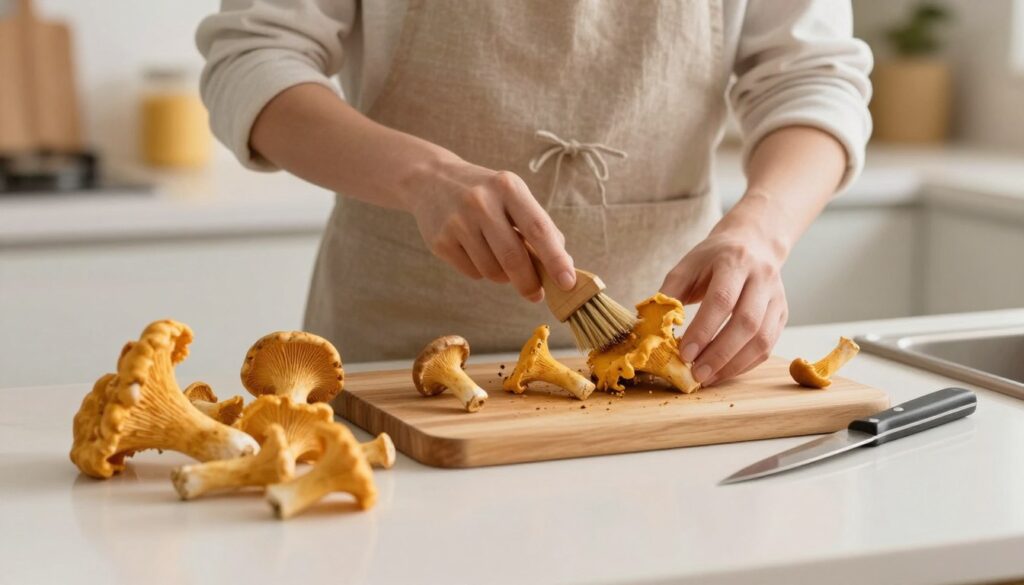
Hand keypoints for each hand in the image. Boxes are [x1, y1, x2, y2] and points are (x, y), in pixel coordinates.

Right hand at [404, 158, 575, 300]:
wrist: (431, 180)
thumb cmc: (485, 194)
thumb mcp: (513, 197)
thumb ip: (538, 227)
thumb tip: (564, 265)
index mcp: (508, 187)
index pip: (538, 228)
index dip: (555, 259)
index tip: (567, 283)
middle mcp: (481, 202)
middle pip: (513, 257)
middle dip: (529, 283)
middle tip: (536, 294)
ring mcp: (457, 222)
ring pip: (493, 271)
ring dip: (503, 276)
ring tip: (498, 257)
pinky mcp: (440, 241)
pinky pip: (473, 273)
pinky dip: (482, 271)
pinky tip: (476, 251)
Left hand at [659, 200, 789, 385]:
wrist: (753, 241)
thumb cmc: (713, 258)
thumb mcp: (687, 266)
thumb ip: (670, 294)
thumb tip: (652, 328)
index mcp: (734, 262)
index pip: (722, 300)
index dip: (703, 330)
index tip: (684, 354)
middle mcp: (762, 278)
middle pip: (747, 322)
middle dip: (720, 353)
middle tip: (696, 373)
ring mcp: (776, 297)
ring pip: (762, 338)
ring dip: (734, 364)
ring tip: (708, 378)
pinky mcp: (782, 313)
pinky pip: (768, 345)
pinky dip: (745, 364)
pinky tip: (724, 372)